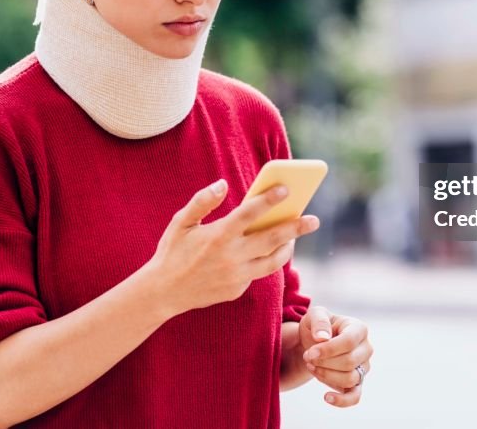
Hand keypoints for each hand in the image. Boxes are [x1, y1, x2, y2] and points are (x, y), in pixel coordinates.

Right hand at [143, 178, 320, 312]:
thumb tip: (223, 184)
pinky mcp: (237, 289)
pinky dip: (266, 261)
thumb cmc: (172, 252)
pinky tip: (270, 250)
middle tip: (313, 219)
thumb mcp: (181, 222)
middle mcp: (231, 256)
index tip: (286, 189)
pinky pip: (257, 273)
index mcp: (218, 236)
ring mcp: (236, 276)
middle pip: (271, 239)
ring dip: (287, 248)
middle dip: (295, 227)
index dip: (269, 199)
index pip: (250, 213)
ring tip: (294, 237)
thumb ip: (202, 201)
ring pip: (272, 261)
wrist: (162, 293)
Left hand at [299, 305, 372, 406]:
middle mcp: (366, 348)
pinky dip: (342, 400)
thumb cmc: (318, 327)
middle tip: (307, 357)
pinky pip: (355, 397)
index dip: (327, 350)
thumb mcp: (314, 315)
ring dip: (326, 375)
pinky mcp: (357, 383)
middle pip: (349, 362)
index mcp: (359, 329)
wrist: (315, 343)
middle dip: (324, 363)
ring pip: (350, 379)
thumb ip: (319, 320)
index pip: (348, 342)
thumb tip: (323, 338)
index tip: (309, 353)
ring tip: (311, 366)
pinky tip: (326, 397)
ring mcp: (363, 367)